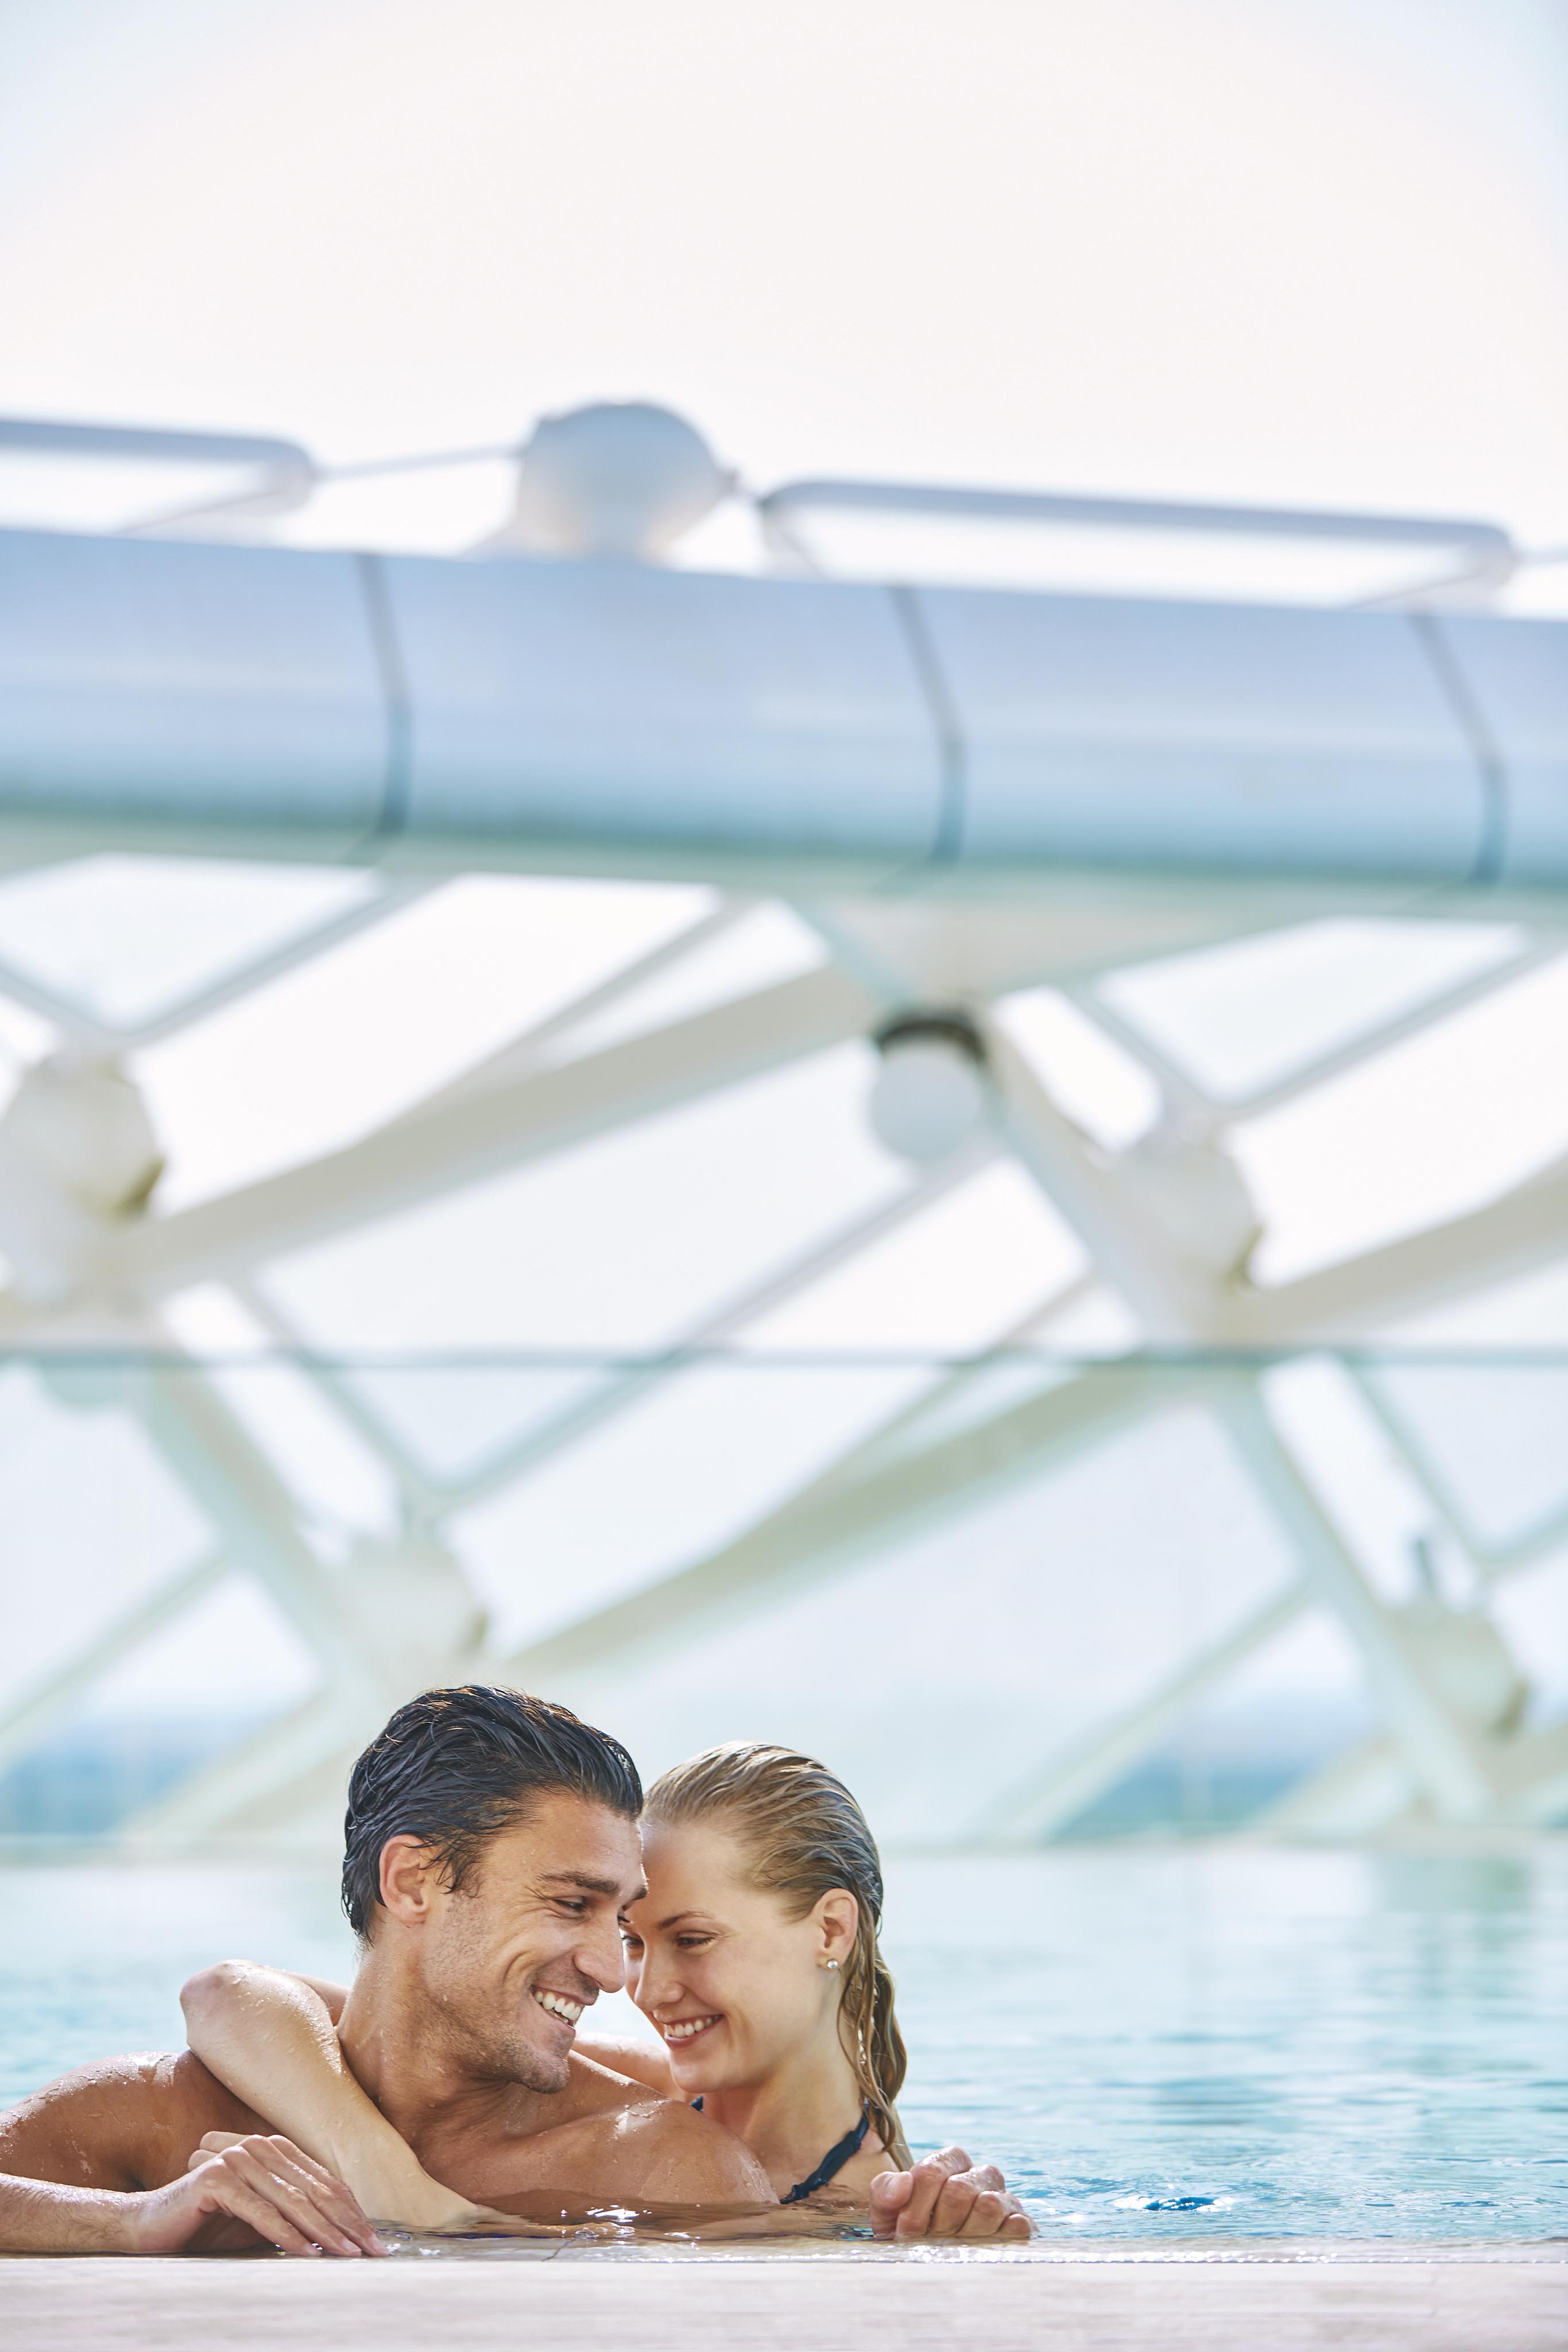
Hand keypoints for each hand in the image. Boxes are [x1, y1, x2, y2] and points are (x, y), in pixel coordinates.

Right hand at [127, 2133, 386, 2256]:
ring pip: (293, 2201)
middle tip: (373, 2251)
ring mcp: (238, 2159)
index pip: (325, 2182)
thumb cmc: (209, 2225)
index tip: (375, 2242)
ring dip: (324, 2232)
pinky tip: (307, 2253)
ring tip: (347, 2256)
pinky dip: (288, 2235)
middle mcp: (260, 2147)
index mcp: (274, 2150)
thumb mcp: (261, 2220)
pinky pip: (261, 2213)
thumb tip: (342, 2239)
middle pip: (315, 2190)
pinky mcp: (217, 2178)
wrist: (151, 2227)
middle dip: (347, 2223)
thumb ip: (294, 2217)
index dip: (352, 2212)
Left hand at [869, 2145, 1032, 2240]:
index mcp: (950, 2161)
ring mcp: (1004, 2198)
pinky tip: (982, 2248)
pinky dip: (1000, 2238)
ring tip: (953, 2246)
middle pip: (960, 2191)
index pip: (932, 2172)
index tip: (904, 2231)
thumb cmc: (908, 2230)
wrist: (932, 2258)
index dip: (916, 2206)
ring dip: (965, 2234)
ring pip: (990, 2206)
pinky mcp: (1020, 2225)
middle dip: (938, 2223)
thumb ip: (885, 2190)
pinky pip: (1018, 2226)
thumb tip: (905, 2181)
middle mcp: (981, 2174)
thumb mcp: (886, 2212)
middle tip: (930, 2241)